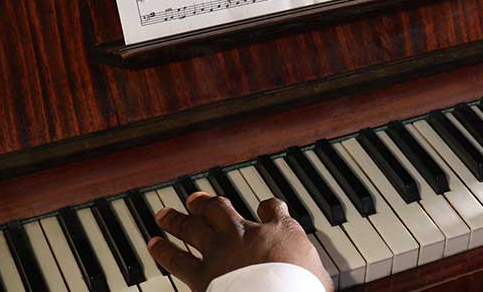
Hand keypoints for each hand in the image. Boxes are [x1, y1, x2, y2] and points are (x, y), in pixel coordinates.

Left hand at [147, 192, 332, 291]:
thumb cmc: (302, 289)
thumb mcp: (320, 275)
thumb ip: (314, 270)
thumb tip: (328, 282)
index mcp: (280, 230)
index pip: (273, 208)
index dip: (268, 207)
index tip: (266, 208)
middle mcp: (246, 234)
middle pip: (221, 209)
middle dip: (206, 203)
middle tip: (194, 199)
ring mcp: (221, 252)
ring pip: (192, 227)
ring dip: (176, 219)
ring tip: (164, 214)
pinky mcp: (202, 275)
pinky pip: (176, 258)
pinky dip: (163, 249)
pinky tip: (154, 243)